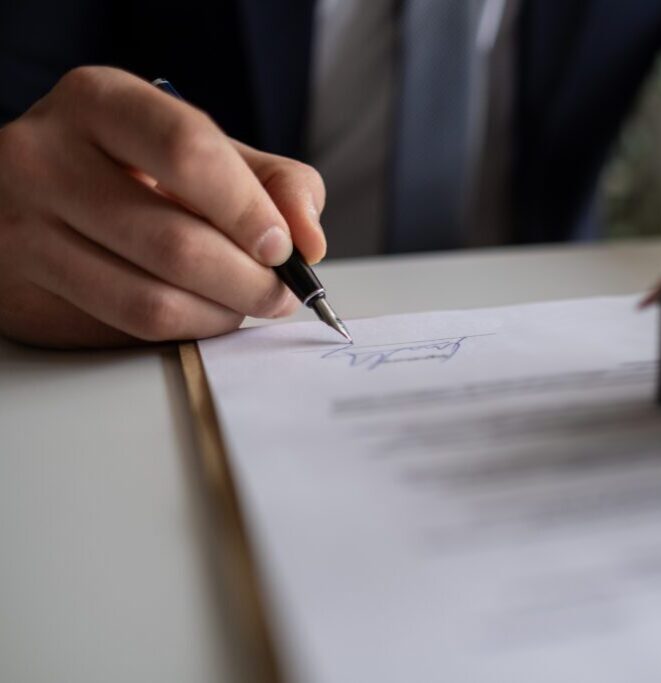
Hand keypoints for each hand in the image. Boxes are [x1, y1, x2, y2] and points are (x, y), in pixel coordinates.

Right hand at [0, 66, 326, 347]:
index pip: (187, 151)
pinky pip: (128, 328)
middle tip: (281, 290)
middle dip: (250, 280)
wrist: (42, 193)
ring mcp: (23, 227)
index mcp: (100, 102)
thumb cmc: (140, 169)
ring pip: (152, 299)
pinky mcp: (23, 291)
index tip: (284, 246)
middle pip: (175, 241)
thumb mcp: (207, 152)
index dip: (248, 208)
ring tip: (249, 302)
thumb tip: (310, 241)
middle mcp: (46, 158)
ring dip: (224, 312)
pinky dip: (188, 329)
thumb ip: (275, 183)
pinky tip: (205, 311)